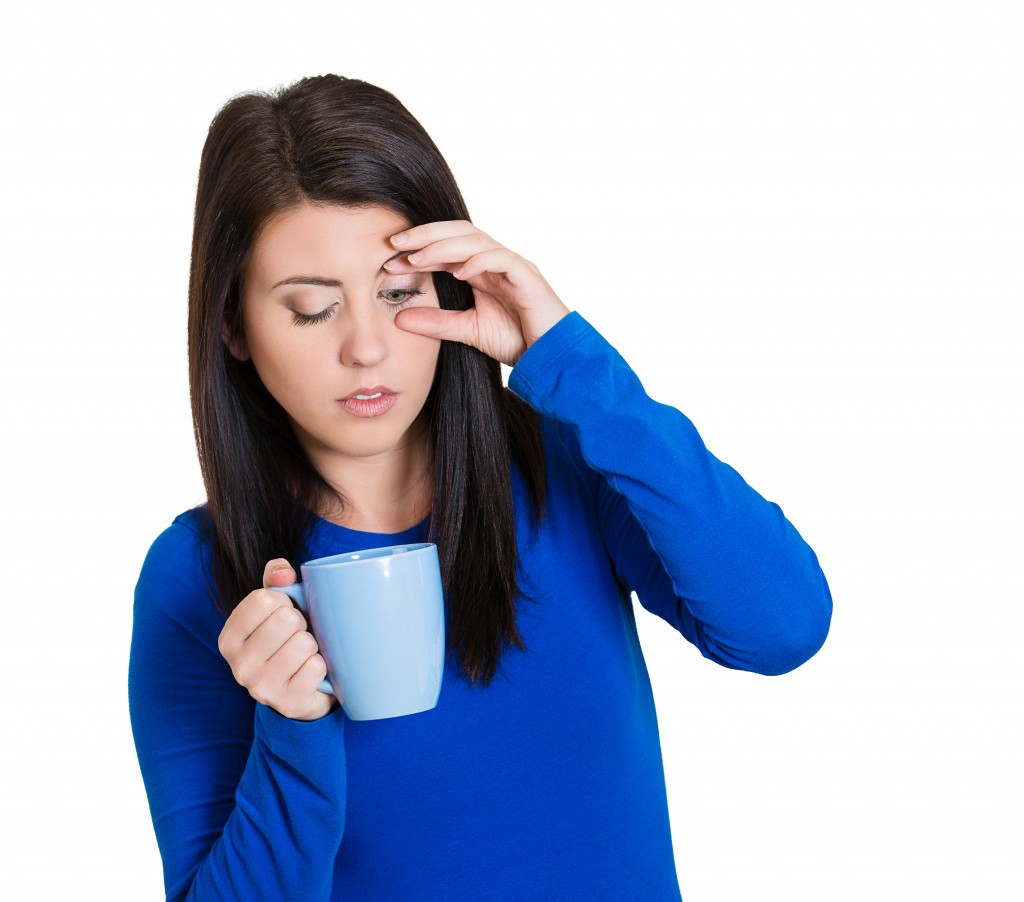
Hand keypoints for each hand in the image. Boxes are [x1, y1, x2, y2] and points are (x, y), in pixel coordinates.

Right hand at [217, 559, 335, 721]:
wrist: (298, 691)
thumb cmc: (284, 640)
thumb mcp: (274, 607)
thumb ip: (275, 579)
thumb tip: (284, 573)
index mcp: (229, 638)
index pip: (263, 599)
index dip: (284, 601)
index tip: (284, 613)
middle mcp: (239, 665)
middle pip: (286, 620)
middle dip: (300, 623)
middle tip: (295, 637)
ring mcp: (261, 687)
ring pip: (304, 643)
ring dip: (311, 646)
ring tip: (302, 654)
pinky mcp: (287, 703)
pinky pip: (316, 667)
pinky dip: (320, 666)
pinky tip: (309, 673)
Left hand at [385, 220, 569, 365]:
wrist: (550, 358)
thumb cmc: (517, 341)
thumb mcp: (467, 331)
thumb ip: (436, 323)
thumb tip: (399, 319)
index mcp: (483, 270)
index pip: (448, 247)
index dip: (420, 248)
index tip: (390, 258)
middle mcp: (498, 261)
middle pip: (460, 233)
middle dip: (427, 235)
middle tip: (396, 243)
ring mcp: (514, 266)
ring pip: (477, 241)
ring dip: (444, 247)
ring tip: (418, 257)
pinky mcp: (528, 278)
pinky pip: (502, 259)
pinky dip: (479, 261)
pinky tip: (458, 272)